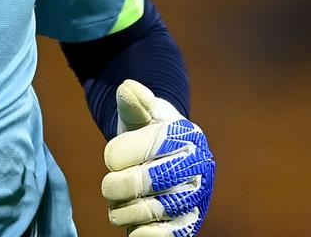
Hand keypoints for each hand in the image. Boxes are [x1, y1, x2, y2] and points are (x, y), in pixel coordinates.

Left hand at [101, 80, 213, 235]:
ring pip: (145, 212)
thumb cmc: (147, 137)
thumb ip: (134, 102)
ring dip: (121, 210)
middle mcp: (199, 170)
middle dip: (115, 185)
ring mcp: (195, 201)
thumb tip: (128, 88)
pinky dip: (137, 232)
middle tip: (111, 184)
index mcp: (188, 138)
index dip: (116, 155)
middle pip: (141, 182)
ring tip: (121, 201)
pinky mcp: (187, 227)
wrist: (162, 166)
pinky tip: (133, 222)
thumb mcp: (140, 116)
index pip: (142, 148)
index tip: (113, 156)